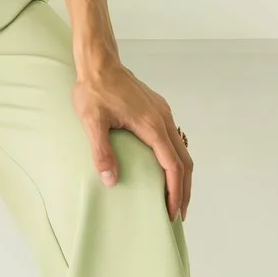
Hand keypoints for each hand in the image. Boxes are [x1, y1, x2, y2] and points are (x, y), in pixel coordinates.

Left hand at [73, 60, 192, 221]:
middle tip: (179, 214)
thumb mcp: (92, 122)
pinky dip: (177, 160)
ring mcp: (163, 113)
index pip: (172, 166)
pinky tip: (166, 169)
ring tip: (176, 197)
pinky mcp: (158, 109)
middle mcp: (164, 120)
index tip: (172, 213)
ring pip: (182, 150)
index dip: (175, 192)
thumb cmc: (94, 90)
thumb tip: (111, 181)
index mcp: (152, 126)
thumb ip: (102, 151)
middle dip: (185, 190)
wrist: (99, 62)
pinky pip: (175, 139)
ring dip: (182, 175)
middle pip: (185, 161)